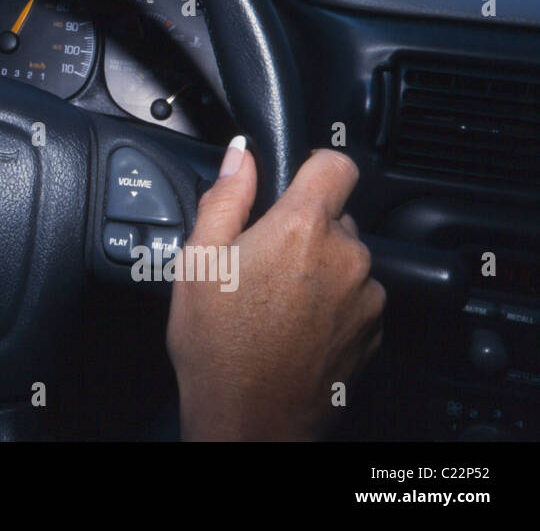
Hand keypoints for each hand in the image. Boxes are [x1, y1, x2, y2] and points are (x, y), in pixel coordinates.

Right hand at [165, 138, 384, 439]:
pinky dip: (332, 302)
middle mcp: (346, 256)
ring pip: (345, 258)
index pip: (336, 164)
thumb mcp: (198, 259)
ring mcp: (366, 296)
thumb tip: (241, 155)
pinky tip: (293, 324)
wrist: (249, 417)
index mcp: (303, 228)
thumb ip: (225, 196)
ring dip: (319, 267)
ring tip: (274, 299)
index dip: (311, 166)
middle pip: (335, 216)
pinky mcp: (374, 330)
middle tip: (260, 260)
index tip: (291, 185)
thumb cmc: (217, 344)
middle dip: (303, 228)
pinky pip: (356, 296)